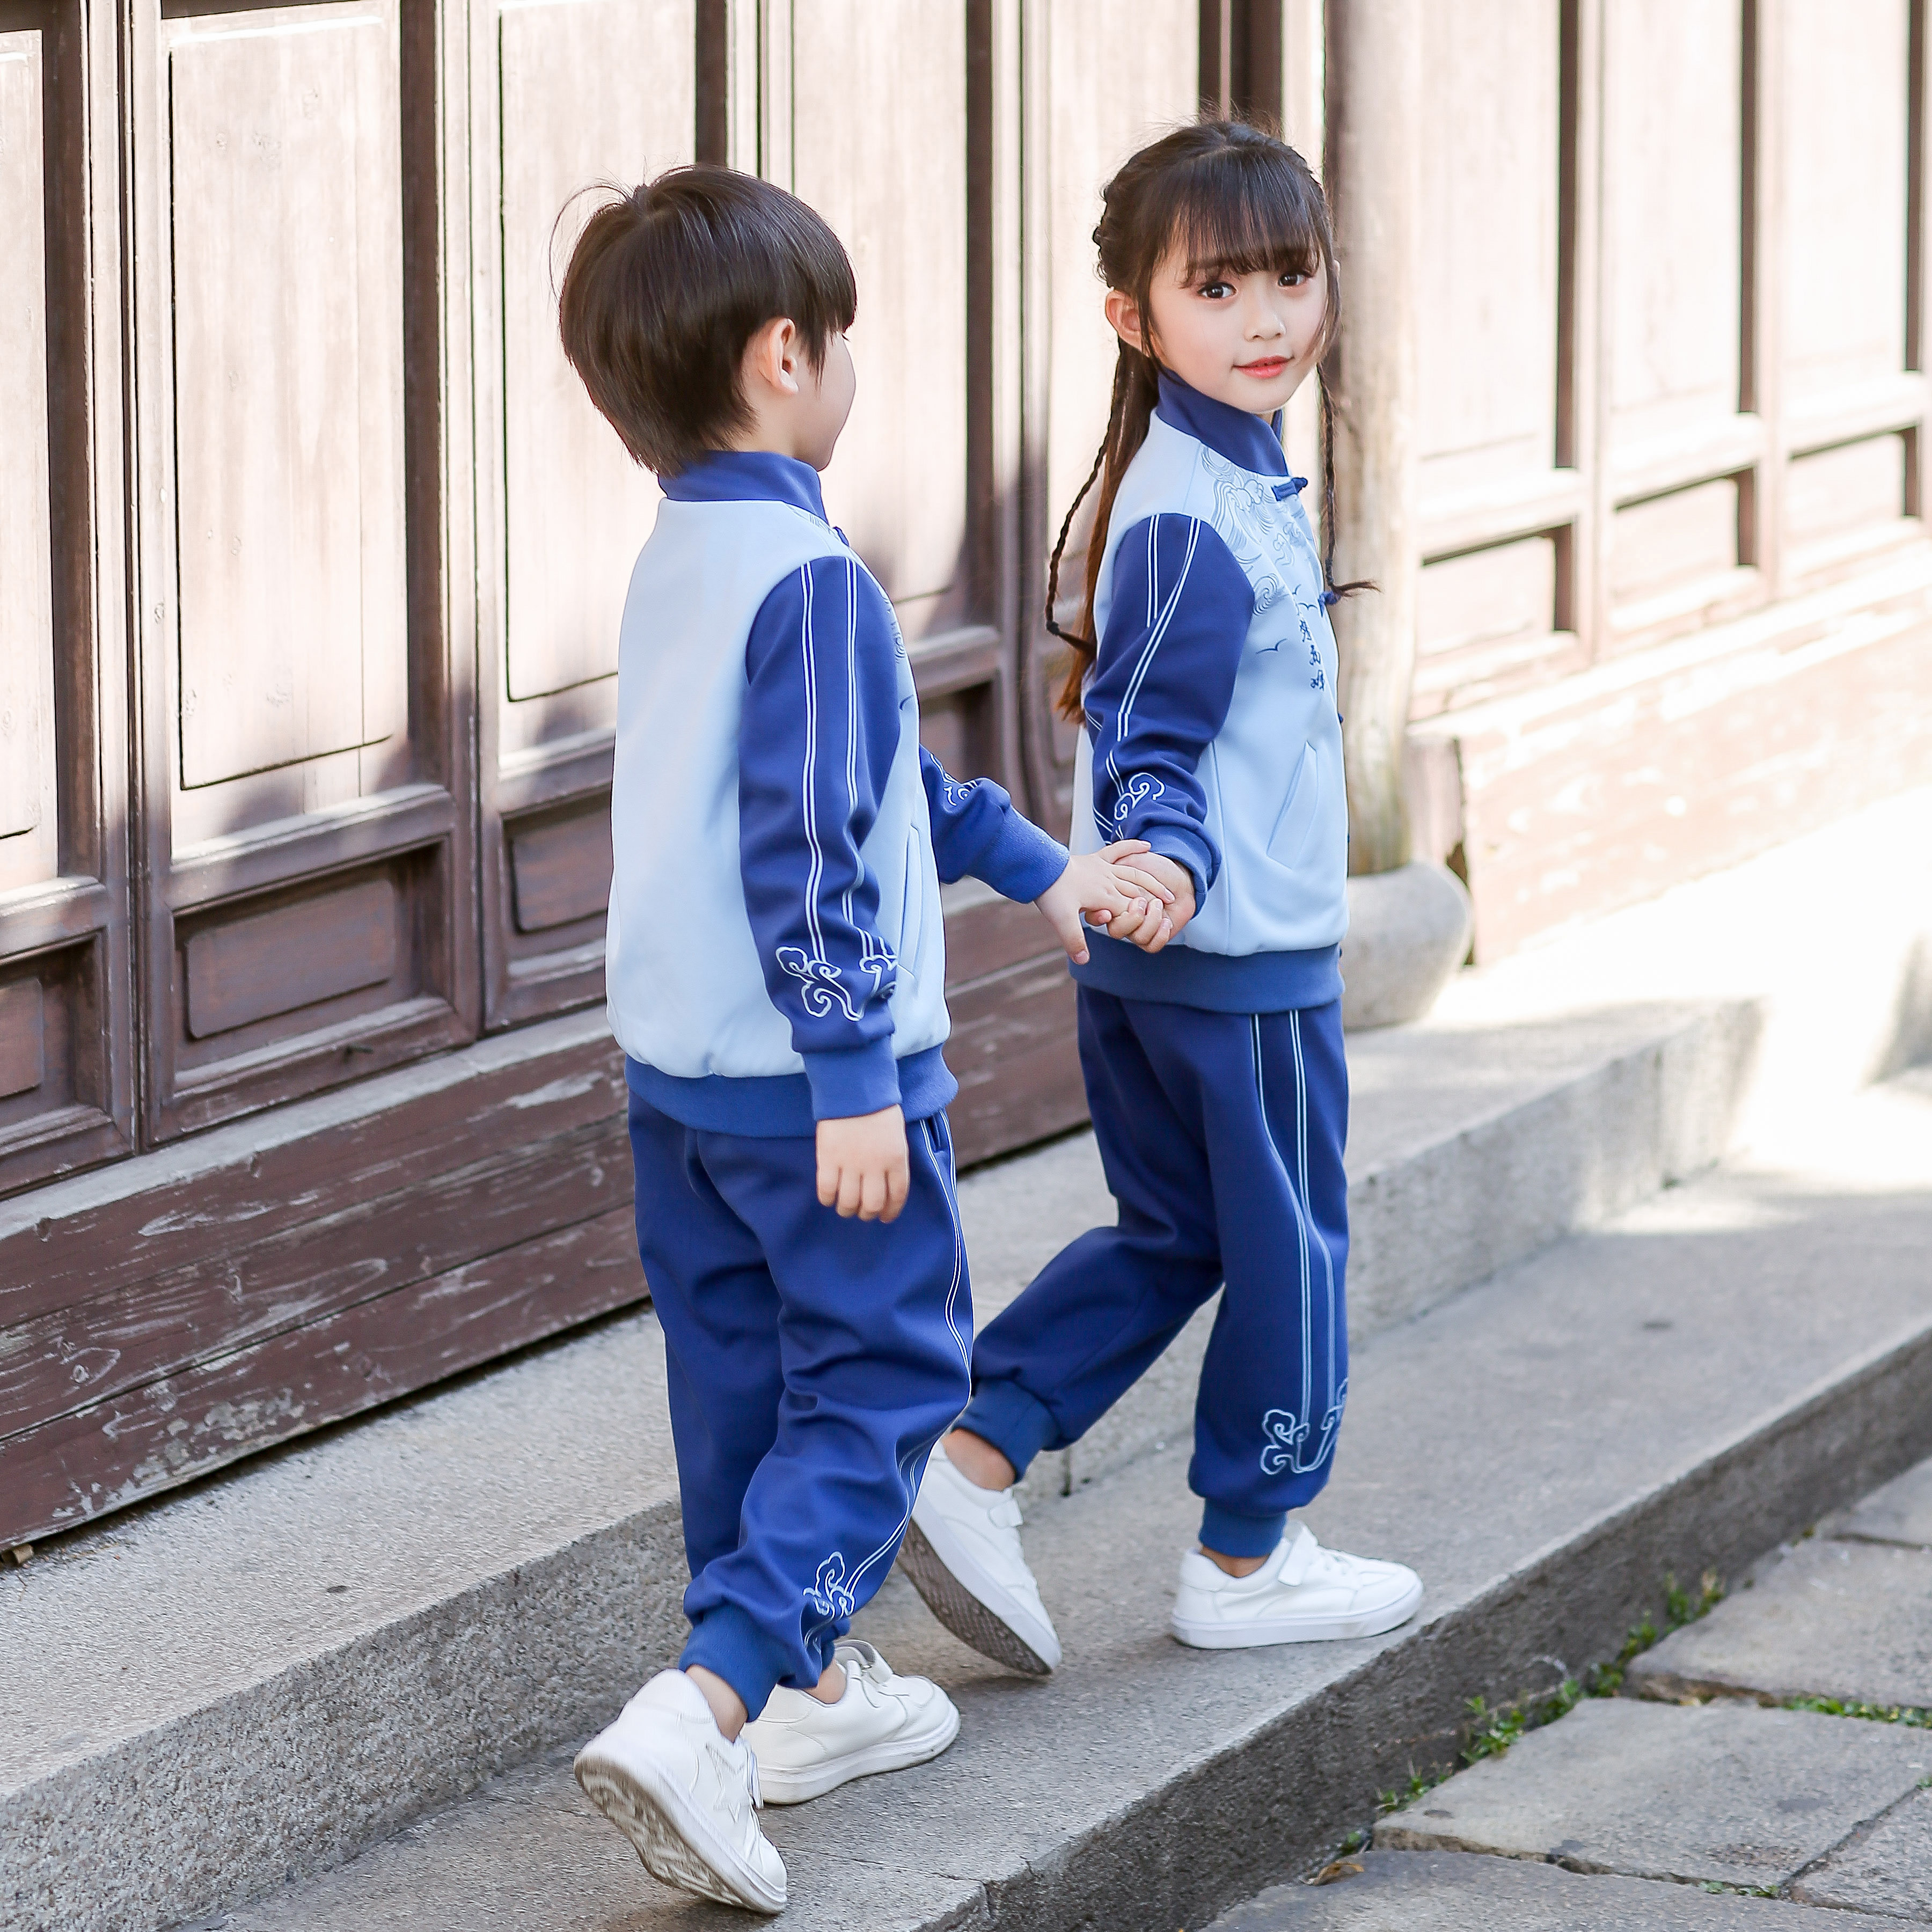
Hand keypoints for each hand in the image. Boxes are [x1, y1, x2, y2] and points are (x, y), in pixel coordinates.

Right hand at [816, 1104, 908, 1220]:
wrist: (854, 1088)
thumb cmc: (878, 1108)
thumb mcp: (896, 1136)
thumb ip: (892, 1161)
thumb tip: (885, 1184)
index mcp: (896, 1159)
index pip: (896, 1196)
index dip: (891, 1211)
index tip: (885, 1217)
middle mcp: (875, 1166)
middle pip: (872, 1204)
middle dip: (867, 1213)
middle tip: (862, 1212)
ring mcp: (851, 1164)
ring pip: (849, 1202)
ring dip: (847, 1209)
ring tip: (844, 1207)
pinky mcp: (829, 1159)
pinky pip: (827, 1190)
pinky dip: (827, 1198)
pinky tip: (828, 1197)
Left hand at [1035, 842, 1174, 963]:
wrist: (1040, 865)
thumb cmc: (1052, 892)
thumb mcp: (1062, 920)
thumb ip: (1075, 941)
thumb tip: (1083, 961)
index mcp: (1105, 898)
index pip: (1131, 910)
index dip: (1145, 917)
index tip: (1160, 921)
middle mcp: (1109, 882)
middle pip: (1138, 892)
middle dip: (1155, 898)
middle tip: (1172, 903)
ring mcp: (1103, 869)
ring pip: (1135, 874)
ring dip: (1151, 881)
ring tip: (1166, 888)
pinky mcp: (1095, 858)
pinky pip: (1118, 850)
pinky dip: (1133, 846)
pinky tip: (1147, 845)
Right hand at [1104, 852, 1195, 952]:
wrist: (1178, 875)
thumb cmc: (1154, 867)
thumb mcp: (1133, 861)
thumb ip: (1115, 865)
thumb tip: (1102, 870)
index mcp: (1111, 902)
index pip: (1095, 916)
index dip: (1098, 917)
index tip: (1107, 913)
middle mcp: (1122, 918)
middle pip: (1116, 931)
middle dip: (1130, 919)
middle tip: (1142, 901)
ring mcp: (1137, 929)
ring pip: (1137, 937)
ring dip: (1151, 920)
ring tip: (1158, 903)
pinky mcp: (1154, 936)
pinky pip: (1152, 946)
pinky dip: (1160, 935)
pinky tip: (1166, 920)